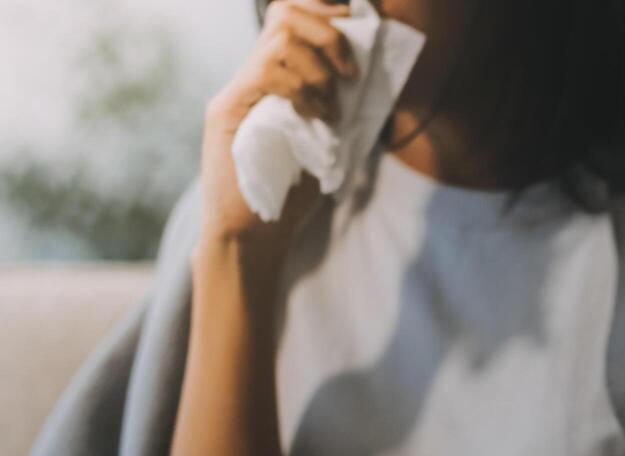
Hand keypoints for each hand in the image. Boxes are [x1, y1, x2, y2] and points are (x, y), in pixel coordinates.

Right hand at [200, 0, 358, 251]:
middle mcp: (251, 77)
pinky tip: (317, 120)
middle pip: (284, 12)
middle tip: (350, 74)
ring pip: (281, 39)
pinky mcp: (227, 111)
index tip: (356, 31)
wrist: (253, 236)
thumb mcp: (327, 143)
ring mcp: (237, 92)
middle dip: (328, 32)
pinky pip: (269, 72)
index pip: (290, 16)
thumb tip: (370, 79)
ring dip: (320, 70)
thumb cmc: (290, 196)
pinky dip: (303, 91)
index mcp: (274, 80)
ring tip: (331, 109)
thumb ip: (339, 107)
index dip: (325, 12)